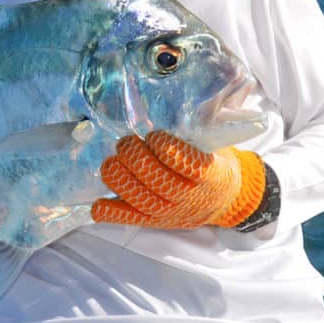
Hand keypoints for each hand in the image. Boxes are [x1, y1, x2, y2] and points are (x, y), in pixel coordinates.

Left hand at [92, 131, 265, 229]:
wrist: (225, 201)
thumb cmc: (212, 164)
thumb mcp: (212, 145)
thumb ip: (192, 131)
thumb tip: (162, 101)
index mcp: (205, 173)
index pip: (180, 160)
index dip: (161, 145)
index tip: (154, 136)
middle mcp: (185, 195)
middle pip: (150, 174)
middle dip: (132, 152)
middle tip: (127, 141)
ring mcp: (167, 211)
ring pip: (135, 193)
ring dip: (118, 173)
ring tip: (115, 159)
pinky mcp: (152, 221)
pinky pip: (125, 218)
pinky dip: (107, 210)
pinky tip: (98, 200)